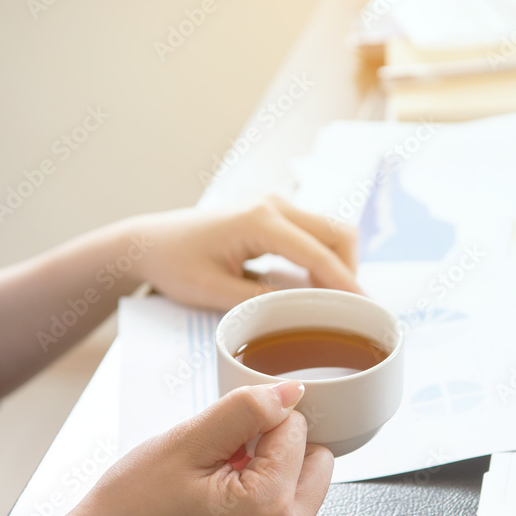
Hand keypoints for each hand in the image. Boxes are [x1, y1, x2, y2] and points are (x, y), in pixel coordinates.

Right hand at [58, 381, 333, 515]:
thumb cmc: (128, 513)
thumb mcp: (185, 443)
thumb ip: (247, 410)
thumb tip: (290, 391)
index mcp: (270, 508)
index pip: (297, 428)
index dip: (257, 420)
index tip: (221, 436)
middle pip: (315, 458)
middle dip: (277, 445)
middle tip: (223, 455)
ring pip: (303, 483)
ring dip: (271, 469)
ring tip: (215, 481)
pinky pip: (286, 509)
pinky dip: (262, 494)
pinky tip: (218, 500)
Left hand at [118, 195, 360, 310]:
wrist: (149, 242)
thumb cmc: (173, 264)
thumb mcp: (212, 292)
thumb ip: (259, 301)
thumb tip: (301, 310)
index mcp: (258, 221)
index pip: (317, 253)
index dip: (345, 283)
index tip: (366, 309)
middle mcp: (273, 205)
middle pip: (337, 233)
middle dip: (350, 270)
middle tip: (350, 310)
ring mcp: (274, 205)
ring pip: (331, 231)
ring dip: (339, 263)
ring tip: (332, 302)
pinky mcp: (273, 213)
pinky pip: (314, 233)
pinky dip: (324, 257)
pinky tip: (314, 286)